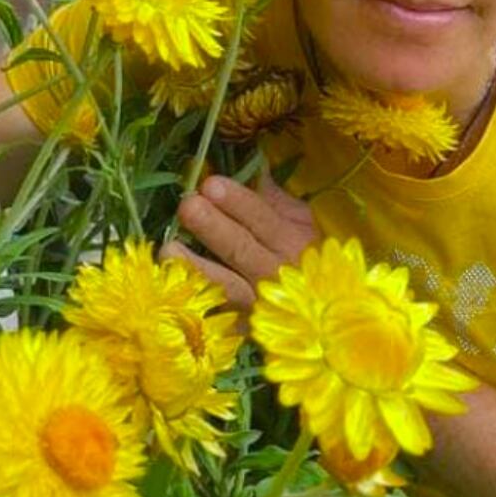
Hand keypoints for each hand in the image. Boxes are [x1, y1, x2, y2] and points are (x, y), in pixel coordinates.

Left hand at [162, 171, 316, 309]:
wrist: (326, 316)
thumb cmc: (309, 259)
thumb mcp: (303, 225)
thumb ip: (275, 200)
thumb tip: (252, 167)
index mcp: (292, 243)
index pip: (262, 219)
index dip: (237, 202)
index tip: (210, 184)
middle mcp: (274, 275)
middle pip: (239, 249)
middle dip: (212, 227)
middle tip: (188, 206)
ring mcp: (256, 305)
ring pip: (223, 287)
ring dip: (194, 268)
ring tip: (169, 249)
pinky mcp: (240, 329)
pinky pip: (213, 316)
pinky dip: (191, 300)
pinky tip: (169, 285)